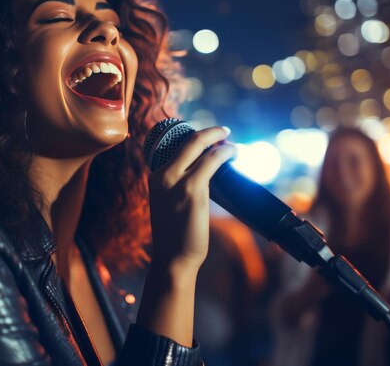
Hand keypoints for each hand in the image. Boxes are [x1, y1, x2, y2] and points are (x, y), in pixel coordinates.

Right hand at [147, 126, 235, 272]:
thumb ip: (179, 187)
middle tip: (224, 132)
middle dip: (210, 132)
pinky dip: (225, 152)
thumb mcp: (169, 204)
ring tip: (233, 147)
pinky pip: (212, 160)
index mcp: (156, 177)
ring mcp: (176, 180)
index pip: (176, 147)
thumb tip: (205, 175)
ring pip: (201, 146)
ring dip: (220, 141)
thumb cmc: (176, 235)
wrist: (173, 258)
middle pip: (189, 141)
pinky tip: (233, 153)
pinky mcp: (192, 189)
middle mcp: (163, 174)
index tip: (211, 138)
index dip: (197, 138)